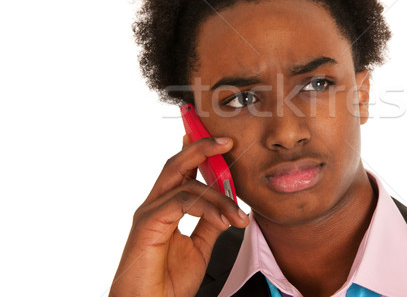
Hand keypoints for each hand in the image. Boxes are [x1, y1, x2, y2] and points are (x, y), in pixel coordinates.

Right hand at [109, 136, 248, 296]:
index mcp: (165, 208)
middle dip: (202, 148)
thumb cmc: (168, 283)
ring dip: (219, 196)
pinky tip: (224, 220)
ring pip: (184, 183)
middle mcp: (155, 206)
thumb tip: (226, 206)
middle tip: (227, 142)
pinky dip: (207, 207)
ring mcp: (149, 213)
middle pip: (176, 164)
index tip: (222, 142)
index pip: (182, 171)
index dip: (199, 152)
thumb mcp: (200, 247)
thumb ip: (210, 223)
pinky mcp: (148, 224)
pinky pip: (181, 202)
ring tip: (238, 215)